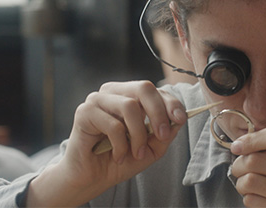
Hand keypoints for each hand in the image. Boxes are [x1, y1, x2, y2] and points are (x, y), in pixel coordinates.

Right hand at [26, 81, 186, 205]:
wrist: (92, 177)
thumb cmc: (121, 158)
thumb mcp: (151, 149)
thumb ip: (165, 134)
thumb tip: (178, 120)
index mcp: (130, 95)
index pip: (155, 90)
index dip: (171, 103)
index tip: (181, 120)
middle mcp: (114, 92)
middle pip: (144, 88)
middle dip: (158, 113)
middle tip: (162, 136)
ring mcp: (98, 99)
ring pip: (130, 106)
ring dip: (139, 135)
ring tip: (137, 153)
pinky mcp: (85, 112)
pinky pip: (113, 124)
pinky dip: (121, 145)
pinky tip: (118, 156)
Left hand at [230, 127, 265, 206]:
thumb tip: (242, 143)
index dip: (249, 140)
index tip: (238, 146)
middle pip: (255, 160)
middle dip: (238, 164)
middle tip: (238, 168)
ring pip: (249, 182)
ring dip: (241, 183)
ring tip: (247, 184)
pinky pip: (252, 202)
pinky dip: (248, 199)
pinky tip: (257, 197)